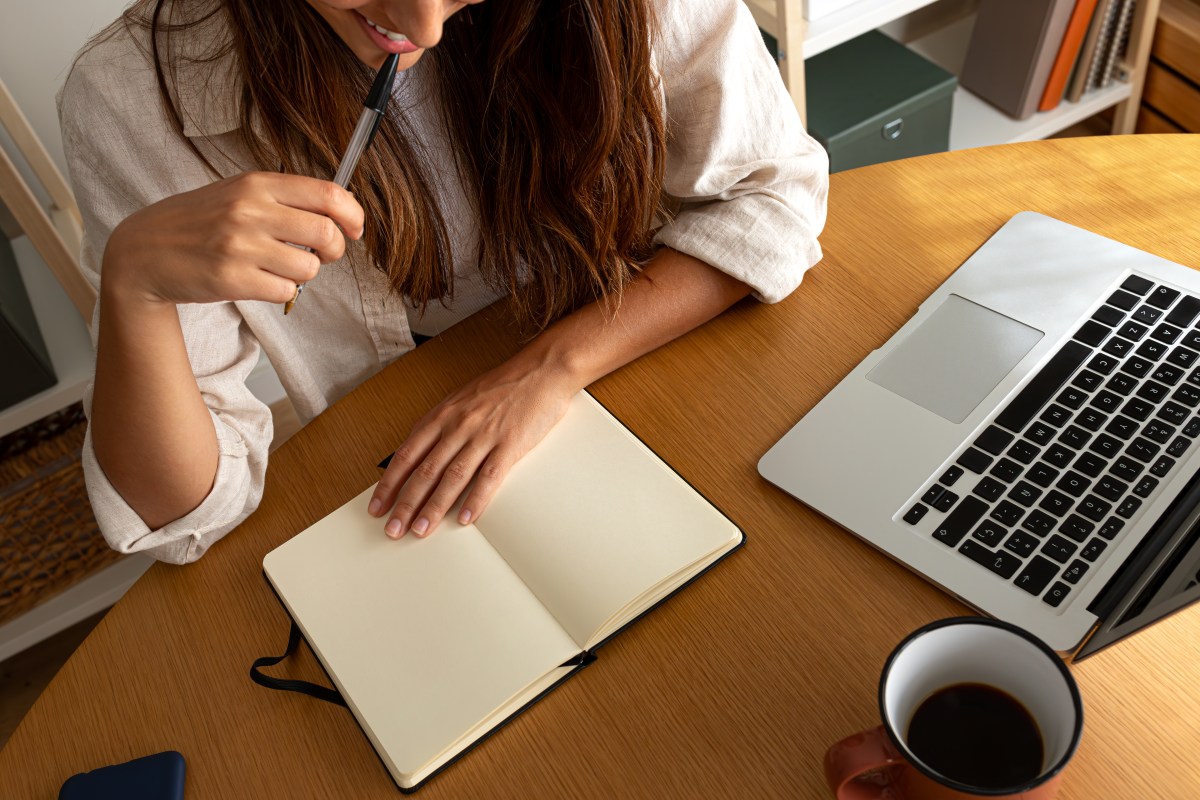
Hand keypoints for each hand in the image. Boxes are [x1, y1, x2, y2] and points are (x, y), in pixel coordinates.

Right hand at [102, 172, 364, 306]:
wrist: (143, 251)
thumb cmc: (198, 223)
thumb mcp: (237, 194)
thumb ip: (283, 199)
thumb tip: (338, 213)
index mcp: (256, 184)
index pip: (328, 194)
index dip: (353, 215)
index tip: (354, 229)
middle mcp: (249, 211)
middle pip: (326, 234)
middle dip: (334, 251)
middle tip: (322, 255)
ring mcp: (239, 246)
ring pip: (309, 268)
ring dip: (304, 274)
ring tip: (280, 267)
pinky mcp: (231, 279)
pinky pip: (285, 292)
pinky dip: (282, 292)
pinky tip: (261, 282)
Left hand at [368, 354, 577, 537]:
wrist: (541, 370)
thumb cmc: (503, 385)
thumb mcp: (461, 400)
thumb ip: (440, 426)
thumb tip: (419, 454)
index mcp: (443, 415)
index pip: (407, 455)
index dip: (389, 484)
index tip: (378, 506)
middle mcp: (458, 426)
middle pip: (425, 471)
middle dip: (405, 504)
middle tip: (393, 529)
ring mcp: (484, 435)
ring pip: (452, 477)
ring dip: (434, 507)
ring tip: (421, 530)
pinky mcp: (510, 444)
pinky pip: (489, 476)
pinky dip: (476, 499)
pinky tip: (465, 518)